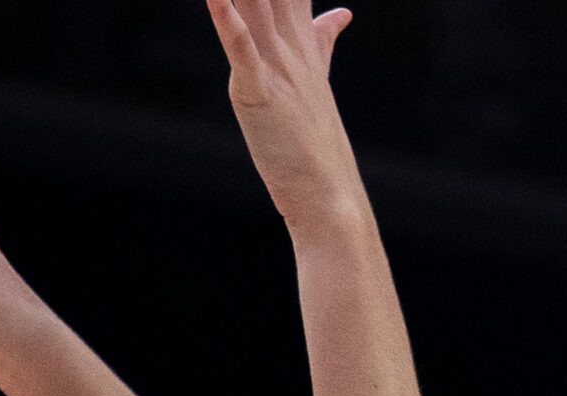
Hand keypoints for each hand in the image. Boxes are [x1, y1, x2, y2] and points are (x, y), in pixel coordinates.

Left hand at [205, 0, 362, 233]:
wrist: (332, 204)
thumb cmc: (320, 153)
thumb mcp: (318, 85)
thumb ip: (321, 44)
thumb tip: (340, 14)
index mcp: (305, 47)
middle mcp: (293, 50)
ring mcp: (278, 71)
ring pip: (256, 6)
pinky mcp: (258, 95)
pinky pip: (241, 50)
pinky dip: (225, 20)